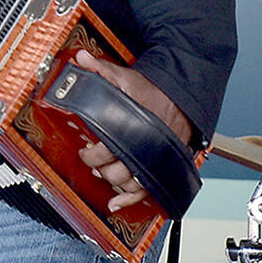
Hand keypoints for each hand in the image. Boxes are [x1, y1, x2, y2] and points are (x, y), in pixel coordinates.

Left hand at [74, 48, 192, 211]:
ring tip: (102, 173)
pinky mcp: (161, 167)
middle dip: (99, 167)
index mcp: (132, 126)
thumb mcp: (124, 76)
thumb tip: (80, 59)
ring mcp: (153, 159)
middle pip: (117, 170)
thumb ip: (100, 69)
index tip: (84, 148)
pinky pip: (145, 190)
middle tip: (90, 157)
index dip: (92, 152)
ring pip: (129, 183)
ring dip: (112, 182)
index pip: (108, 147)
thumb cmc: (150, 90)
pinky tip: (116, 203)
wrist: (181, 98)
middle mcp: (143, 146)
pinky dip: (130, 200)